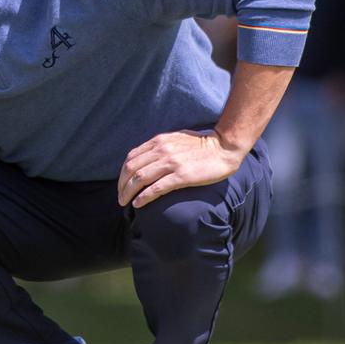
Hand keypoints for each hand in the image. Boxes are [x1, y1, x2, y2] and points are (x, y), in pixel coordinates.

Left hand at [117, 130, 244, 207]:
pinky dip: (143, 197)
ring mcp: (171, 163)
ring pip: (140, 179)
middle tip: (120, 197)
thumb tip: (145, 160)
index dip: (122, 174)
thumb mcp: (175, 139)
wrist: (224, 147)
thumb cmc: (202, 145)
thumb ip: (160, 147)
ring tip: (126, 202)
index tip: (121, 184)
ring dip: (128, 193)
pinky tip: (138, 204)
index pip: (131, 158)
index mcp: (159, 142)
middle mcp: (162, 150)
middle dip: (121, 185)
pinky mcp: (182, 176)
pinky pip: (156, 188)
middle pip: (131, 169)